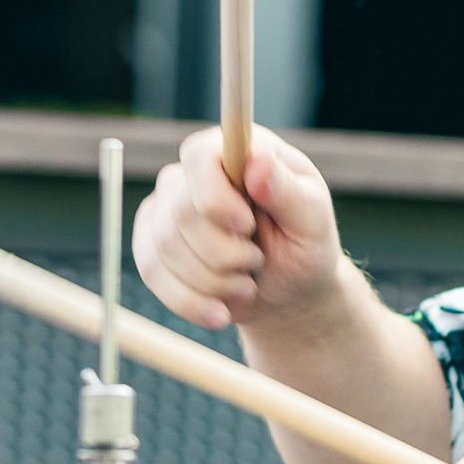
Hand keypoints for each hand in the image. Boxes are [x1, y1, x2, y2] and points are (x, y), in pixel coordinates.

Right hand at [133, 126, 350, 332]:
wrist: (288, 289)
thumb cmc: (305, 245)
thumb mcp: (312, 219)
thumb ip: (287, 191)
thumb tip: (257, 162)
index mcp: (237, 152)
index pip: (199, 156)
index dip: (215, 196)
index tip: (246, 225)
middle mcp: (195, 173)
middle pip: (181, 210)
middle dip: (223, 252)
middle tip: (257, 261)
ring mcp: (168, 207)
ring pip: (165, 247)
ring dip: (212, 280)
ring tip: (246, 285)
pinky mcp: (152, 243)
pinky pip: (151, 272)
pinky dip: (189, 301)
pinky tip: (219, 311)